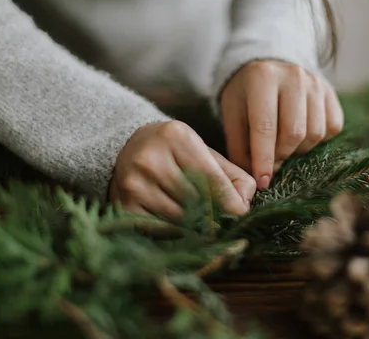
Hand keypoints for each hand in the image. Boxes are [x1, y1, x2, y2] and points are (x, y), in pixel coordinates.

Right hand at [109, 121, 255, 218]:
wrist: (128, 148)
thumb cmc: (176, 153)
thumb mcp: (205, 153)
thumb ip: (232, 176)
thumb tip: (244, 205)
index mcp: (177, 136)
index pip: (211, 177)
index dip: (230, 200)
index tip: (240, 214)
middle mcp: (151, 157)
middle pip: (196, 200)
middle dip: (212, 213)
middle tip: (219, 219)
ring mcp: (134, 182)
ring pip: (179, 217)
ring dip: (193, 224)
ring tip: (196, 219)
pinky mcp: (124, 204)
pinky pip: (159, 228)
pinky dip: (172, 231)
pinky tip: (175, 223)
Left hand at [220, 60, 343, 188]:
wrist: (269, 66)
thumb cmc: (246, 95)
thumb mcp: (232, 114)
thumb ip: (239, 146)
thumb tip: (252, 179)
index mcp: (262, 78)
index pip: (265, 127)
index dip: (264, 159)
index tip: (262, 182)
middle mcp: (293, 76)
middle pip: (294, 132)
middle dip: (282, 155)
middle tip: (271, 161)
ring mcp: (316, 83)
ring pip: (315, 133)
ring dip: (299, 149)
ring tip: (285, 145)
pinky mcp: (331, 92)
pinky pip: (333, 127)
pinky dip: (318, 140)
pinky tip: (302, 135)